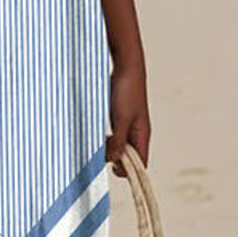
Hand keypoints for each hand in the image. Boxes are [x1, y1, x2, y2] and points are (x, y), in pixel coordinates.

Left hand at [105, 61, 150, 176]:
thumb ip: (117, 140)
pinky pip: (113, 134)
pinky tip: (95, 133)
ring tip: (96, 142)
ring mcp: (127, 125)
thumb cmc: (127, 90)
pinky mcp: (119, 117)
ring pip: (119, 146)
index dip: (128, 171)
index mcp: (142, 135)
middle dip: (115, 159)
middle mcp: (136, 132)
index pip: (140, 164)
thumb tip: (113, 161)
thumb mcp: (121, 118)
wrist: (126, 65)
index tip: (111, 167)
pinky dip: (105, 138)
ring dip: (107, 148)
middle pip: (128, 157)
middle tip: (99, 153)